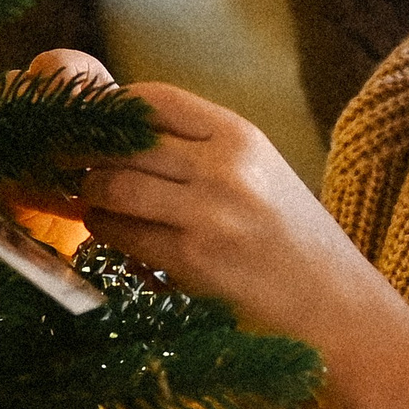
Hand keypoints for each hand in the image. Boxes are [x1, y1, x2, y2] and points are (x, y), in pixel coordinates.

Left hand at [21, 53, 377, 339]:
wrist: (338, 310)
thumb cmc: (293, 243)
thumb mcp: (260, 175)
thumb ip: (200, 152)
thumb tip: (117, 136)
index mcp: (242, 136)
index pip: (153, 99)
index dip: (111, 110)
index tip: (94, 128)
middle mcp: (224, 167)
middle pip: (121, 142)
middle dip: (87, 157)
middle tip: (71, 168)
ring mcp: (207, 214)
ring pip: (109, 187)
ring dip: (91, 199)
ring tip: (96, 207)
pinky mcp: (192, 260)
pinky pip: (120, 235)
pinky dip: (106, 235)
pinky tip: (117, 238)